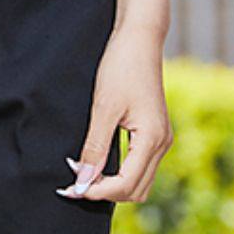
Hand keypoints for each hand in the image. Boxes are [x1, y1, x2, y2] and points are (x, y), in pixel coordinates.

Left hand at [60, 23, 173, 205]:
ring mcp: (161, 139)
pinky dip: (121, 173)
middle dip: (106, 193)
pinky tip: (99, 164)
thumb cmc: (121, 68)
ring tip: (86, 175)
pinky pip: (140, 167)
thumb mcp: (103, 109)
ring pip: (140, 182)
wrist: (139, 40)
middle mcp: (162, 144)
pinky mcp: (156, 134)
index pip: (125, 184)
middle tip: (75, 183)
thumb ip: (94, 148)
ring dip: (113, 185)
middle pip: (136, 190)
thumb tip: (83, 180)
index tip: (72, 187)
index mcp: (152, 139)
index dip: (97, 191)